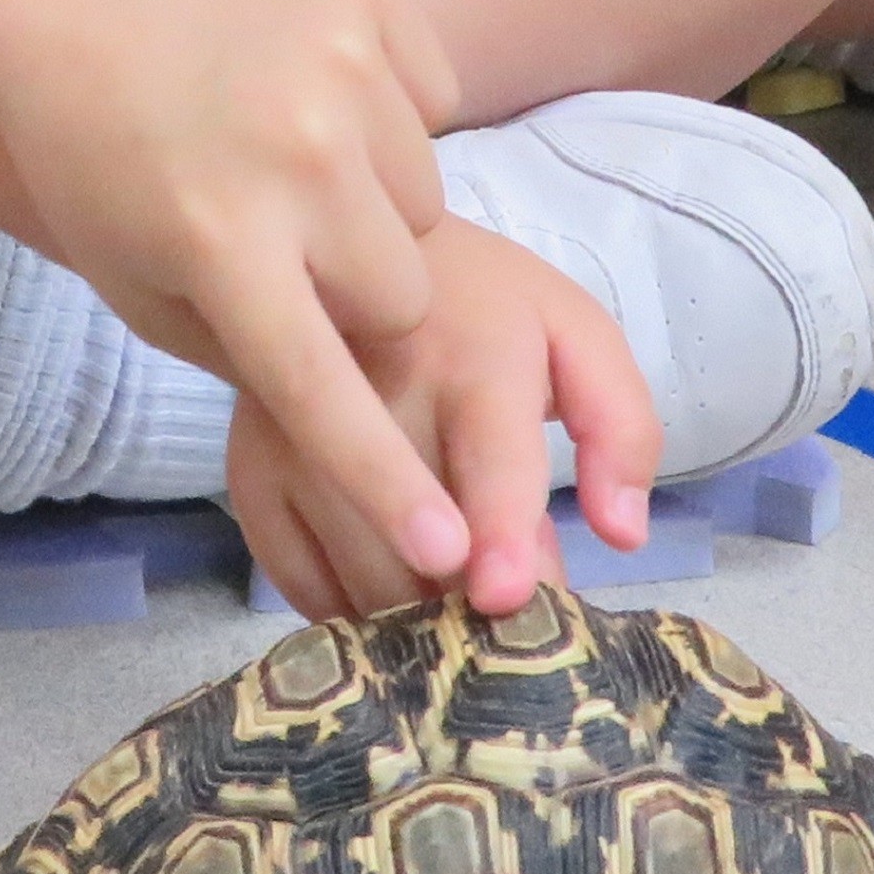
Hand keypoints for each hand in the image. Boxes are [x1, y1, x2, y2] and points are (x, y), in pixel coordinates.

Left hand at [0, 0, 474, 587]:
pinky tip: (310, 87)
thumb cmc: (103, 172)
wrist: (75, 4)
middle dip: (365, 299)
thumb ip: (258, 361)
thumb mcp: (146, 296)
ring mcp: (339, 63)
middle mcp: (293, 154)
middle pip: (406, 299)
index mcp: (220, 244)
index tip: (447, 552)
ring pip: (431, 202)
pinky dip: (392, 109)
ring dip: (378, 204)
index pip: (322, 390)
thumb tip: (378, 428)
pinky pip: (436, 97)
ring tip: (294, 160)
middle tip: (297, 254)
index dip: (385, 480)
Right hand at [228, 220, 660, 623]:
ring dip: (418, 616)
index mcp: (473, 355)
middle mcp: (376, 393)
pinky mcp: (251, 471)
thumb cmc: (479, 309)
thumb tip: (620, 534)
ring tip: (453, 595)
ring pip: (363, 573)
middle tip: (502, 617)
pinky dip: (349, 607)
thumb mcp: (575, 335)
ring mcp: (301, 435)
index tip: (504, 594)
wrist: (346, 256)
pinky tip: (386, 583)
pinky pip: (300, 582)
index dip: (499, 531)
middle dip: (472, 603)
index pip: (487, 454)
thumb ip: (622, 428)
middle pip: (422, 544)